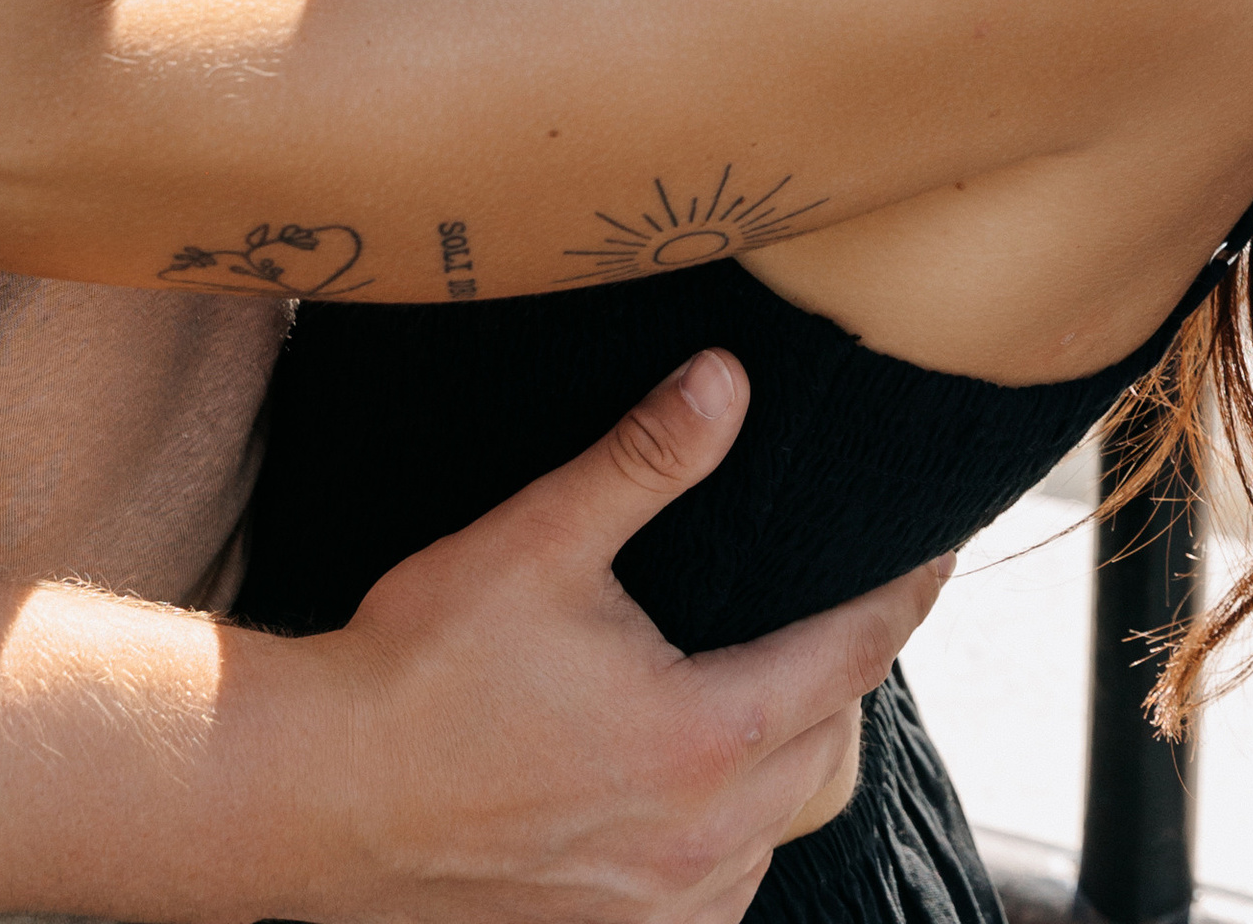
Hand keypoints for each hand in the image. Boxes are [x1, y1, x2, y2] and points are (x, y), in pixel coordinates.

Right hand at [299, 350, 946, 923]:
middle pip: (830, 752)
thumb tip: (727, 381)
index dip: (899, 600)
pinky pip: (719, 900)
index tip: (933, 557)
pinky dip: (733, 844)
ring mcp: (657, 904)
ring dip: (791, 768)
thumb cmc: (422, 665)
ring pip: (779, 835)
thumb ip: (644, 459)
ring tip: (774, 702)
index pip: (848, 659)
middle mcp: (700, 837)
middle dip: (847, 681)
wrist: (320, 795)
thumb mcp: (538, 538)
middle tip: (844, 616)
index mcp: (702, 735)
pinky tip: (700, 803)